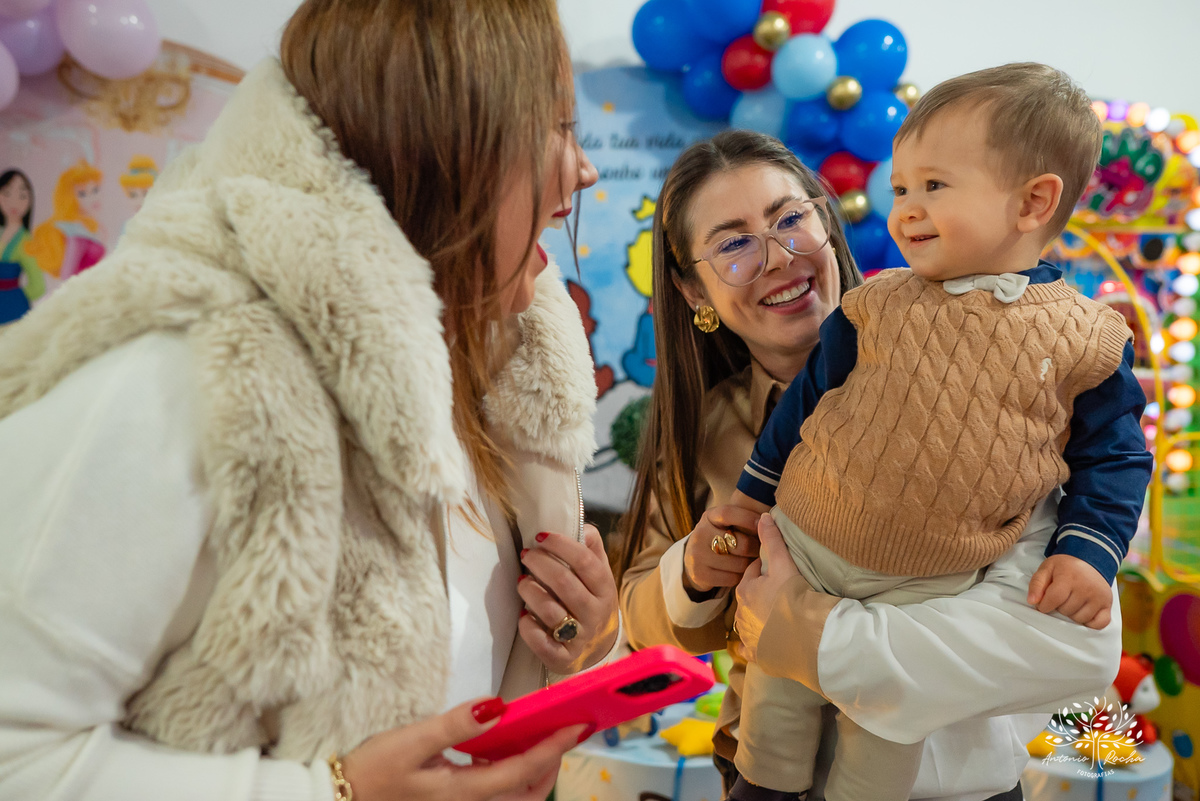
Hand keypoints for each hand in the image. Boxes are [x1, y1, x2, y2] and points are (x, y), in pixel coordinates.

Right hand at [341, 696, 586, 800]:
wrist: (339, 798)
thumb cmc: (371, 772)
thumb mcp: (411, 742)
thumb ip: (455, 725)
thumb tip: (497, 707)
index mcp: (463, 793)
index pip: (523, 771)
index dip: (554, 748)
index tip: (578, 726)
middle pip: (528, 794)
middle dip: (551, 765)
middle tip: (563, 731)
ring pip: (513, 796)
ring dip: (533, 770)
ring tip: (539, 735)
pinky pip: (494, 791)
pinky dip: (509, 771)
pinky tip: (499, 746)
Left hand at [518, 524, 618, 673]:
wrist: (598, 647)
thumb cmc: (592, 600)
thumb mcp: (599, 574)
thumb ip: (591, 547)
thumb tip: (580, 525)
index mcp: (605, 588)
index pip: (585, 561)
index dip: (560, 545)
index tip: (540, 536)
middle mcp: (595, 613)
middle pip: (564, 583)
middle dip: (540, 564)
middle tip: (526, 555)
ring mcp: (580, 637)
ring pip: (550, 611)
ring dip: (530, 591)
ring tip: (522, 582)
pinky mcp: (564, 658)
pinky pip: (541, 643)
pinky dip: (527, 627)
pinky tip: (523, 615)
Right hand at [681, 505, 762, 592]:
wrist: (694, 561)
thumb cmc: (720, 539)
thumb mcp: (724, 524)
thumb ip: (742, 521)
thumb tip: (769, 521)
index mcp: (708, 517)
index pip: (728, 513)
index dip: (748, 518)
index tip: (762, 524)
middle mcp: (700, 534)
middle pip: (739, 543)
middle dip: (755, 548)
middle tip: (761, 550)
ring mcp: (698, 555)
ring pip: (738, 563)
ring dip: (749, 565)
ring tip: (751, 562)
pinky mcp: (700, 574)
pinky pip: (732, 578)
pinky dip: (740, 577)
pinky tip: (740, 573)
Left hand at [734, 513, 801, 661]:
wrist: (807, 636)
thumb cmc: (794, 597)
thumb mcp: (784, 564)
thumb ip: (772, 539)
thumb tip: (763, 515)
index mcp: (746, 591)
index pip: (752, 574)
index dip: (765, 571)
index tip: (777, 572)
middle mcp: (742, 615)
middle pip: (750, 599)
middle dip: (760, 595)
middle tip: (780, 594)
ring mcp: (749, 637)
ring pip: (748, 624)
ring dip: (758, 620)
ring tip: (776, 618)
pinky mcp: (758, 656)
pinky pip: (751, 650)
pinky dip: (755, 646)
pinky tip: (764, 644)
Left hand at [1027, 554, 1112, 628]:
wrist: (1089, 560)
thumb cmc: (1064, 567)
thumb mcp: (1046, 569)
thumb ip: (1036, 584)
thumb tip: (1032, 602)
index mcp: (1069, 577)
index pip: (1054, 599)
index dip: (1044, 605)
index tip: (1043, 604)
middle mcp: (1087, 587)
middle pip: (1066, 610)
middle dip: (1059, 607)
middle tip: (1061, 597)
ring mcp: (1099, 597)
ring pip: (1080, 619)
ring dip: (1072, 614)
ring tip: (1072, 602)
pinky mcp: (1108, 604)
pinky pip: (1099, 624)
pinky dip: (1089, 622)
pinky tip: (1083, 611)